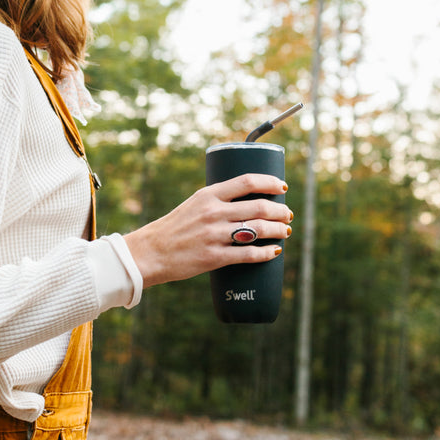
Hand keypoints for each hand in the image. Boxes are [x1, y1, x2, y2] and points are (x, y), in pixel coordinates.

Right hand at [123, 173, 291, 288]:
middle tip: (287, 215)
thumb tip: (249, 202)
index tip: (283, 186)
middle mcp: (213, 212)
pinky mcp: (214, 257)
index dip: (270, 182)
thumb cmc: (175, 227)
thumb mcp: (195, 204)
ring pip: (259, 230)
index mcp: (208, 195)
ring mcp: (214, 235)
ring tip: (285, 232)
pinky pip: (248, 254)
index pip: (247, 182)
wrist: (151, 252)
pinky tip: (274, 251)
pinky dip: (266, 253)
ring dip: (278, 230)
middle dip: (280, 211)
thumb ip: (218, 201)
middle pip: (259, 207)